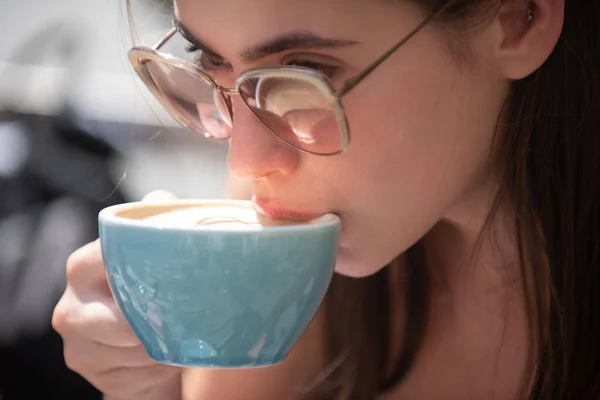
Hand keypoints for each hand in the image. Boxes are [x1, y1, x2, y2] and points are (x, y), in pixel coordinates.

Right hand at [53, 191, 181, 399]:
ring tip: (171, 334)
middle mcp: (70, 307)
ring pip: (133, 347)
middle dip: (154, 318)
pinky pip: (134, 371)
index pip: (106, 259)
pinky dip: (155, 364)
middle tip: (179, 314)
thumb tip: (161, 199)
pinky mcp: (91, 373)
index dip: (142, 268)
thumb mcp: (150, 252)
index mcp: (82, 268)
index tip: (169, 276)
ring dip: (160, 343)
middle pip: (122, 317)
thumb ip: (154, 219)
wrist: (138, 346)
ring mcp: (77, 345)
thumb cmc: (146, 290)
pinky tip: (160, 355)